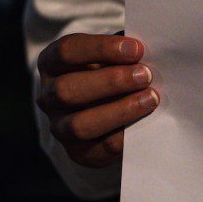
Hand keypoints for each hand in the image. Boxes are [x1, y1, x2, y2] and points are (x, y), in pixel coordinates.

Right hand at [36, 33, 158, 167]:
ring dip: (120, 110)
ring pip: (80, 124)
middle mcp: (49, 96)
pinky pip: (101, 148)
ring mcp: (60, 127)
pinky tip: (147, 122)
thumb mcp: (113, 56)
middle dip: (111, 81)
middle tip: (146, 75)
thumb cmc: (113, 73)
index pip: (67, 51)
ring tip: (151, 99)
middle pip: (68, 90)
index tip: (137, 49)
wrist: (111, 112)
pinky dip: (126, 136)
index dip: (102, 48)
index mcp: (52, 64)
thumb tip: (153, 49)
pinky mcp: (79, 153)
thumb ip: (125, 52)